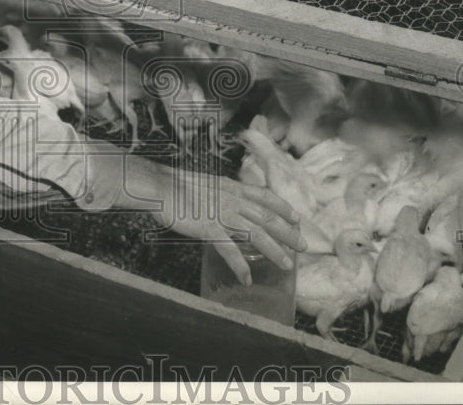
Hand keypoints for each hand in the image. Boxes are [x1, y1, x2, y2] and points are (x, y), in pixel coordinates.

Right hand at [120, 158, 307, 284]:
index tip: (296, 217)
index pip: (264, 196)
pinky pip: (229, 250)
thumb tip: (223, 202)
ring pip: (256, 234)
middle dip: (288, 233)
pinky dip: (240, 265)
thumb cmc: (174, 185)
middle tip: (304, 246)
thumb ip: (218, 194)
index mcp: (230, 187)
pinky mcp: (208, 228)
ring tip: (287, 266)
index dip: (283, 207)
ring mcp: (221, 214)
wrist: (158, 185)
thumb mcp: (204, 184)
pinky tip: (248, 277)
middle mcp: (231, 199)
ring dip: (274, 251)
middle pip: (267, 217)